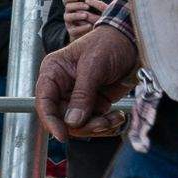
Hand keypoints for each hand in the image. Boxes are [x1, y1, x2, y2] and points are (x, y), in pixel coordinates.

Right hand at [36, 23, 137, 141]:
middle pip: (62, 118)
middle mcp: (62, 87)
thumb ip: (82, 94)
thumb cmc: (109, 44)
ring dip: (97, 126)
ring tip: (114, 118)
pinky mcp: (94, 103)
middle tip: (102, 123)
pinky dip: (106, 124)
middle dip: (82, 125)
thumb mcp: (94, 66)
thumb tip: (72, 121)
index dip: (51, 121)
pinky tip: (117, 116)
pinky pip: (94, 122)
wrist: (133, 42)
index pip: (44, 102)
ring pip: (78, 124)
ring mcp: (78, 97)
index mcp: (53, 73)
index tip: (62, 136)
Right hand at [61, 0, 107, 40]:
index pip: (66, 0)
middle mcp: (68, 13)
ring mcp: (69, 22)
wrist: (92, 31)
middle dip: (77, 6)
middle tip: (87, 6)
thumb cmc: (94, 15)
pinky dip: (82, 27)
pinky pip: (74, 29)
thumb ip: (92, 3)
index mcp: (73, 6)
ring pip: (68, 17)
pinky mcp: (72, 31)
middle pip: (68, 7)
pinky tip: (89, 25)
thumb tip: (90, 0)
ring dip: (77, 15)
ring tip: (86, 16)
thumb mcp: (94, 8)